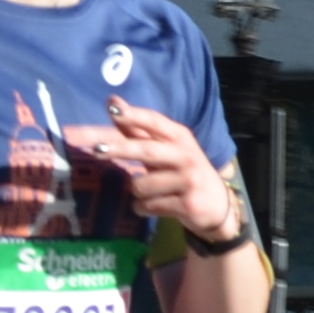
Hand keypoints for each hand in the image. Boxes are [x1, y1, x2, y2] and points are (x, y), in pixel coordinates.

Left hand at [66, 98, 234, 235]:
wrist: (217, 207)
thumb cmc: (183, 173)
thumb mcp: (167, 150)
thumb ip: (139, 131)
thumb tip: (112, 104)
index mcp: (181, 137)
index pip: (154, 122)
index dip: (133, 115)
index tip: (112, 107)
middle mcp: (187, 156)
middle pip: (146, 150)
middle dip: (119, 150)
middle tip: (96, 150)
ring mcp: (189, 180)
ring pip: (141, 186)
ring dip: (137, 193)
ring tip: (150, 193)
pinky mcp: (188, 204)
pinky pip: (148, 206)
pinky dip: (143, 208)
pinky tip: (155, 207)